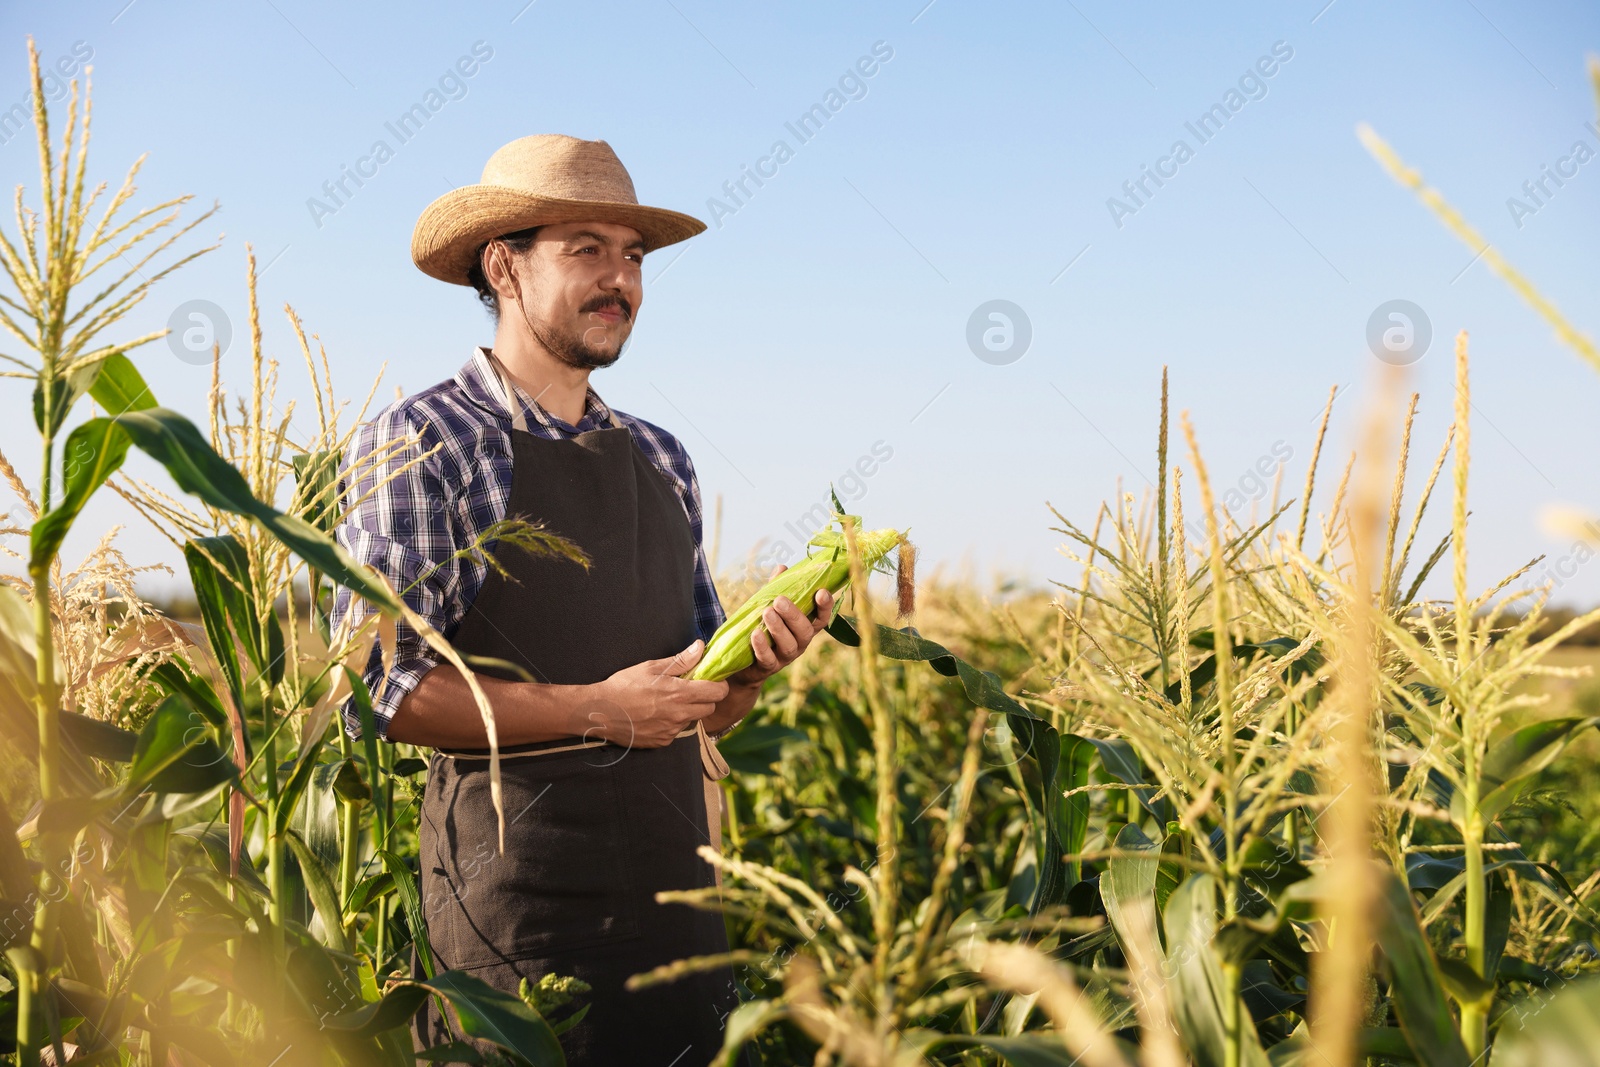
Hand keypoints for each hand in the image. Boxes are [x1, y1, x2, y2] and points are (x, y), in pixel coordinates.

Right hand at [582, 641, 729, 747]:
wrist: (600, 712)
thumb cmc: (623, 686)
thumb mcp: (651, 667)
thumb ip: (681, 660)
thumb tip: (700, 647)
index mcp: (679, 694)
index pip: (717, 692)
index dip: (719, 685)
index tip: (713, 680)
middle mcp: (679, 715)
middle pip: (709, 708)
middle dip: (705, 698)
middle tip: (690, 689)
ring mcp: (671, 731)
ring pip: (692, 719)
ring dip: (687, 710)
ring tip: (667, 701)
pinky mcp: (662, 742)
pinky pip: (676, 731)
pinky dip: (672, 722)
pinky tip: (656, 714)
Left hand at [728, 566, 835, 688]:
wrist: (741, 660)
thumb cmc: (762, 627)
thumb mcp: (769, 605)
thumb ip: (777, 588)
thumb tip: (782, 567)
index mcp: (804, 627)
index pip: (821, 618)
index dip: (825, 606)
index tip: (821, 592)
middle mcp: (799, 643)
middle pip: (805, 631)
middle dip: (794, 615)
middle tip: (780, 600)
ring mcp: (785, 657)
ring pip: (789, 646)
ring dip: (778, 628)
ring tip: (766, 612)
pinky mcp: (767, 668)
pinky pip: (768, 660)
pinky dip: (762, 647)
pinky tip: (755, 633)